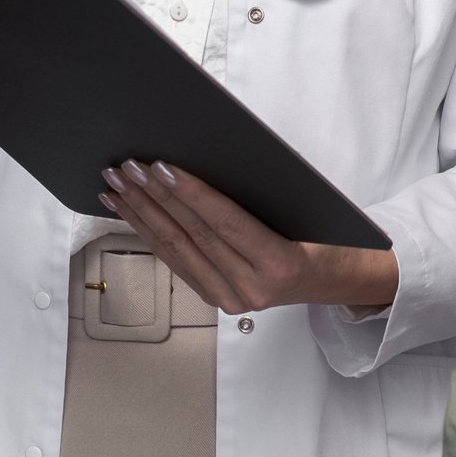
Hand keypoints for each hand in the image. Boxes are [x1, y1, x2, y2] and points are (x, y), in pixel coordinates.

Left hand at [100, 161, 397, 313]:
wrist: (339, 279)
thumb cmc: (328, 236)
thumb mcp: (307, 209)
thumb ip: (258, 193)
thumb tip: (203, 158)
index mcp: (280, 265)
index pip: (225, 223)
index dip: (190, 194)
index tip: (160, 167)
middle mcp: (252, 289)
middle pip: (193, 235)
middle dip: (154, 198)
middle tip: (127, 167)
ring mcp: (230, 298)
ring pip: (176, 249)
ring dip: (141, 213)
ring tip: (116, 184)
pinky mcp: (216, 298)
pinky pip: (176, 260)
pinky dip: (149, 232)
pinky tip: (129, 210)